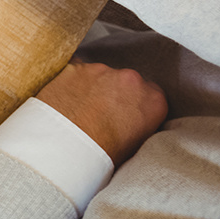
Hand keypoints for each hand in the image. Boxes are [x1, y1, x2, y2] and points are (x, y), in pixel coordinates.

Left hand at [36, 62, 166, 164]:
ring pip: (100, 74)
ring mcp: (102, 70)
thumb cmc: (102, 152)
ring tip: (80, 108)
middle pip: (125, 81)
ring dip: (93, 86)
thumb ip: (140, 124)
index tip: (125, 112)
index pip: (150, 94)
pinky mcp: (75, 66)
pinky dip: (71, 81)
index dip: (135, 103)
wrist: (67, 145)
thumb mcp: (135, 144)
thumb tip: (132, 121)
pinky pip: (74, 70)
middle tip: (100, 111)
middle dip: (115, 93)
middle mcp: (131, 79)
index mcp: (154, 100)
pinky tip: (65, 97)